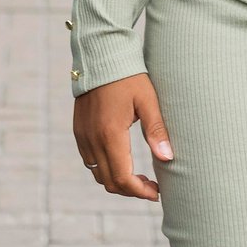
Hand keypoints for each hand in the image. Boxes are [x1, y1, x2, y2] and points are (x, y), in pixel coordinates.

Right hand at [73, 73, 172, 200]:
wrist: (100, 54)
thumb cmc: (128, 75)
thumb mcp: (148, 100)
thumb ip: (156, 130)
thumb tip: (168, 159)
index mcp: (110, 134)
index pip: (122, 178)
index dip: (140, 191)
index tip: (156, 193)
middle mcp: (92, 139)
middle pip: (109, 182)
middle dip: (131, 190)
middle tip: (152, 186)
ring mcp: (83, 136)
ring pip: (98, 174)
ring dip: (117, 180)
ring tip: (139, 176)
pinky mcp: (79, 130)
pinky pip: (89, 161)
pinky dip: (105, 168)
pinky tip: (122, 160)